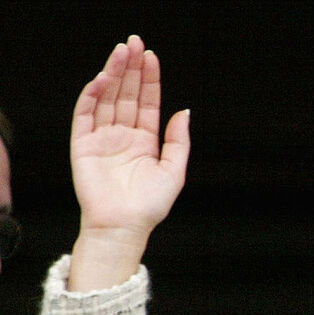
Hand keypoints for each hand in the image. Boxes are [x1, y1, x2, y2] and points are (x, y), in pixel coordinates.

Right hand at [68, 35, 189, 291]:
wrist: (124, 226)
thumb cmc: (150, 206)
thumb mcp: (174, 171)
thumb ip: (179, 141)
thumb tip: (185, 111)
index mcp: (144, 141)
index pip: (146, 102)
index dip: (149, 79)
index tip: (151, 57)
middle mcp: (123, 135)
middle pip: (126, 94)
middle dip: (130, 68)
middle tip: (134, 43)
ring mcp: (102, 138)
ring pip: (106, 98)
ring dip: (112, 74)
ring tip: (120, 52)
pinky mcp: (83, 144)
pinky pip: (85, 114)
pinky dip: (92, 95)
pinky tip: (102, 79)